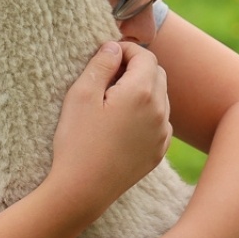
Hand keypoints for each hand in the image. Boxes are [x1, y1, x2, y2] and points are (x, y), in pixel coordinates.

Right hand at [47, 41, 170, 220]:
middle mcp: (159, 111)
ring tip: (113, 100)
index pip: (145, 56)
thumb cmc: (77, 141)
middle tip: (108, 76)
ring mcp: (161, 134)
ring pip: (161, 98)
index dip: (126, 50)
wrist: (83, 190)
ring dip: (143, 90)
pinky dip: (147, 114)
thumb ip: (101, 64)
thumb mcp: (81, 94)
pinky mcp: (158, 152)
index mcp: (141, 92)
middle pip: (157, 74)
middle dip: (136, 68)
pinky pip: (160, 122)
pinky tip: (122, 123)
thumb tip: (114, 47)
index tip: (106, 56)